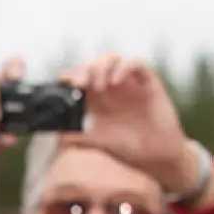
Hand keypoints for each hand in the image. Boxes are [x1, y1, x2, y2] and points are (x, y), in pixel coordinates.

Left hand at [59, 55, 213, 203]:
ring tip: (98, 86)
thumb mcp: (97, 142)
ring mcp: (128, 82)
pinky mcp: (146, 80)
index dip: (70, 76)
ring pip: (111, 59)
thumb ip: (79, 136)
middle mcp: (111, 86)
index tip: (62, 83)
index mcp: (96, 98)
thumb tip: (58, 133)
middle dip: (83, 69)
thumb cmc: (127, 147)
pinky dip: (122, 67)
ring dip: (100, 67)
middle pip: (93, 65)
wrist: (155, 154)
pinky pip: (134, 63)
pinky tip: (114, 82)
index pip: (80, 77)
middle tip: (78, 83)